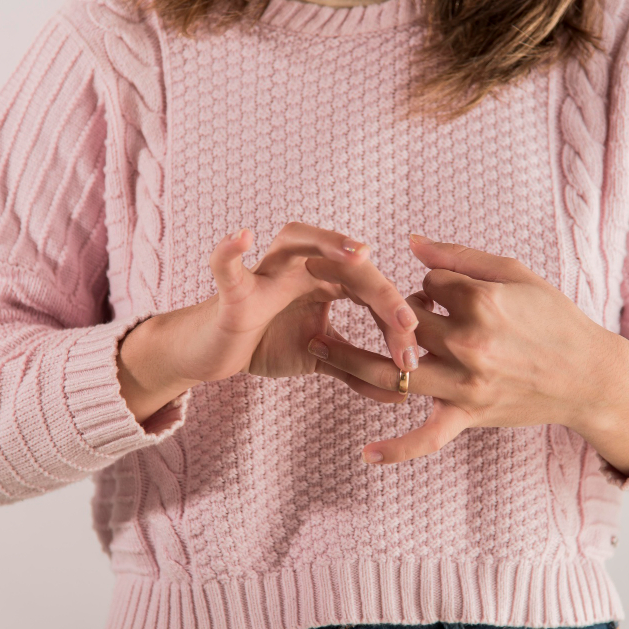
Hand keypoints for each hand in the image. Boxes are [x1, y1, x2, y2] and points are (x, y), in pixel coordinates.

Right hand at [124, 223, 420, 418]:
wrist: (213, 353)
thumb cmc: (266, 343)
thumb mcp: (319, 358)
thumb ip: (357, 370)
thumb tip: (401, 392)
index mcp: (324, 280)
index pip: (371, 288)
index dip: (396, 317)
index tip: (414, 353)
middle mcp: (300, 266)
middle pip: (349, 265)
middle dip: (382, 294)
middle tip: (408, 325)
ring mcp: (266, 273)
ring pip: (300, 241)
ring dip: (330, 243)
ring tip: (359, 253)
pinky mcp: (233, 290)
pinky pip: (228, 267)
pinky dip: (230, 251)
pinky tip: (242, 236)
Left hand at [309, 234, 628, 471]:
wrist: (589, 376)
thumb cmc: (554, 318)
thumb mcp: (515, 274)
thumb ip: (459, 257)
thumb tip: (410, 243)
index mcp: (481, 301)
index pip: (424, 285)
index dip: (423, 285)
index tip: (433, 292)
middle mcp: (469, 342)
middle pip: (402, 322)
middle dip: (382, 311)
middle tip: (352, 303)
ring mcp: (466, 384)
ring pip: (395, 372)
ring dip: (350, 360)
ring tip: (315, 347)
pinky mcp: (469, 415)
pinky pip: (428, 437)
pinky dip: (397, 449)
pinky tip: (365, 454)